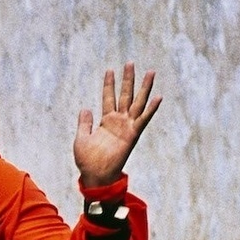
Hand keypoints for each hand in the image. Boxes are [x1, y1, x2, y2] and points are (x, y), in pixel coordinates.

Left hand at [73, 62, 160, 188]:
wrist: (95, 176)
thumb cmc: (87, 160)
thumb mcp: (81, 138)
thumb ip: (85, 123)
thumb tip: (85, 108)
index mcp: (105, 121)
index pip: (108, 97)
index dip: (109, 84)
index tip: (110, 70)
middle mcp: (118, 121)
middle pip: (125, 95)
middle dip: (128, 79)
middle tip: (130, 63)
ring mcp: (126, 127)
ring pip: (137, 102)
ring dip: (143, 88)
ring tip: (150, 72)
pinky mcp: (133, 135)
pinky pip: (143, 119)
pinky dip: (151, 109)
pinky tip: (158, 97)